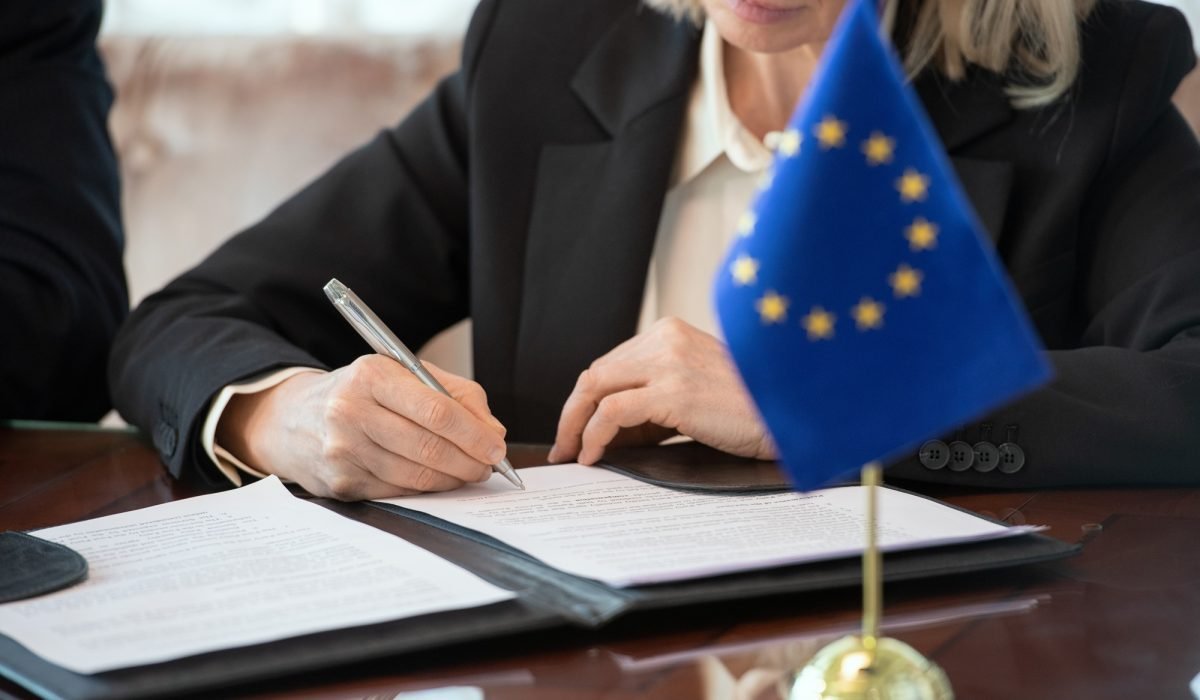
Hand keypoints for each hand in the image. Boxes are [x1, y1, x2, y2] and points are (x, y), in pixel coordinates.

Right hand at [217, 355, 506, 499]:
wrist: (294, 419)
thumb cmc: (363, 393)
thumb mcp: (403, 375)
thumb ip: (455, 395)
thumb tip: (493, 432)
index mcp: (371, 375)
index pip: (435, 410)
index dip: (474, 433)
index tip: (496, 446)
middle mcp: (350, 411)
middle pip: (428, 447)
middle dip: (469, 461)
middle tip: (489, 466)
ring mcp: (342, 451)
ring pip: (416, 475)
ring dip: (452, 479)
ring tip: (469, 473)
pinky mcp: (340, 483)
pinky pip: (398, 492)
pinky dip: (427, 489)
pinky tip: (438, 480)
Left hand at [548, 317, 775, 464]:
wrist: (789, 415)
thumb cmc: (747, 410)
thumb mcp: (691, 395)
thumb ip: (650, 406)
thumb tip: (606, 435)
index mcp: (669, 333)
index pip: (610, 365)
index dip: (585, 400)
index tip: (575, 429)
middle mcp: (665, 339)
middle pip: (596, 374)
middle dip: (572, 413)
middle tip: (564, 446)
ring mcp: (668, 363)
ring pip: (595, 388)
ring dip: (576, 425)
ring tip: (574, 453)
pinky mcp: (673, 391)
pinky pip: (613, 412)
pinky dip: (594, 435)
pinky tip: (594, 455)